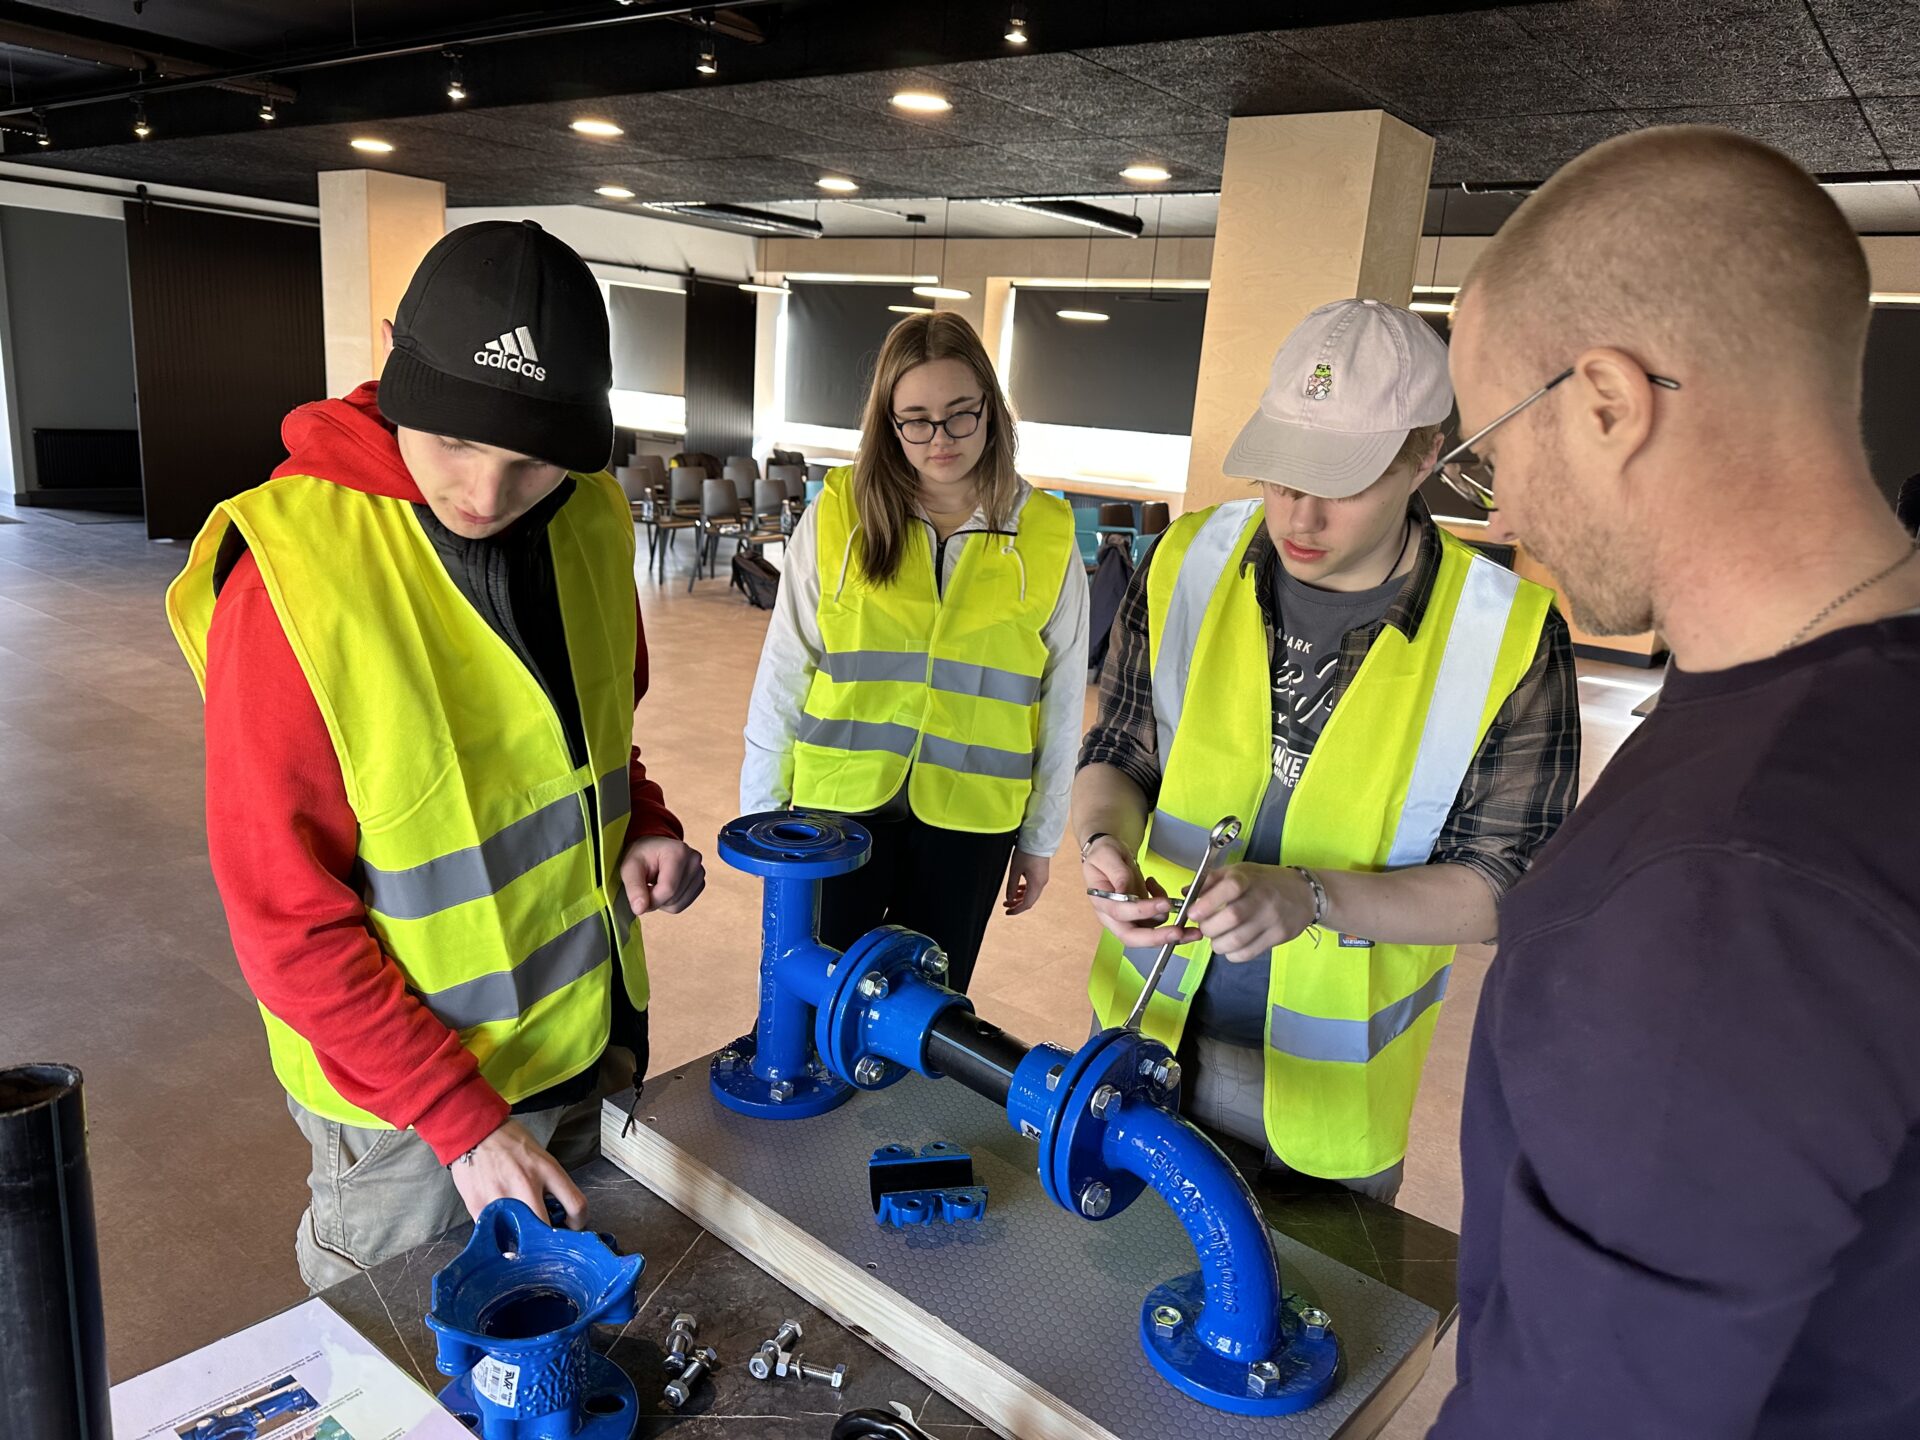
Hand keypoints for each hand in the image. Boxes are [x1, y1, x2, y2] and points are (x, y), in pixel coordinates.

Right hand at [448, 1119, 587, 1226]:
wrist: (473, 1131)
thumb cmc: (507, 1141)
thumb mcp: (539, 1155)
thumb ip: (549, 1181)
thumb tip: (557, 1209)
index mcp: (546, 1169)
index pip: (575, 1204)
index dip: (578, 1221)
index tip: (571, 1224)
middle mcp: (526, 1184)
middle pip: (547, 1228)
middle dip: (549, 1236)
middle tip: (546, 1235)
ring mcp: (502, 1197)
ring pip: (520, 1236)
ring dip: (523, 1238)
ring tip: (520, 1230)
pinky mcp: (479, 1206)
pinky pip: (495, 1232)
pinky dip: (499, 1232)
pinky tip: (500, 1222)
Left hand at [620, 834, 705, 916]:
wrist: (652, 848)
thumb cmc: (640, 855)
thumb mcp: (630, 868)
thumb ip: (634, 888)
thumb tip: (640, 909)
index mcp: (678, 852)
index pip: (668, 889)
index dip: (651, 899)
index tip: (639, 896)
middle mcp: (693, 861)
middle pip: (673, 898)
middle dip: (655, 898)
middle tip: (646, 885)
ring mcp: (699, 872)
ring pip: (678, 905)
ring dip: (662, 901)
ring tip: (655, 885)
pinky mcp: (700, 882)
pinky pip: (683, 904)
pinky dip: (670, 902)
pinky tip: (664, 888)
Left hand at [1003, 850, 1050, 915]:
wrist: (1038, 839)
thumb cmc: (1026, 852)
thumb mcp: (1015, 870)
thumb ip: (1011, 886)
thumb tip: (1009, 899)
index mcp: (1036, 884)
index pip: (1026, 904)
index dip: (1016, 910)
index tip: (1007, 913)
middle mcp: (1042, 883)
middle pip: (1030, 900)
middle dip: (1017, 904)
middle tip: (1005, 905)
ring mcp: (1043, 878)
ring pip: (1032, 893)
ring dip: (1020, 897)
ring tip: (1009, 897)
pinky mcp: (1042, 873)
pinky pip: (1034, 886)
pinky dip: (1025, 890)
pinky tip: (1018, 888)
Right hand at [1080, 836, 1193, 949]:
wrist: (1108, 855)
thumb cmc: (1104, 854)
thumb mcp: (1106, 855)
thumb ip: (1117, 872)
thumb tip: (1124, 889)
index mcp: (1101, 902)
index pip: (1120, 912)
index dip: (1142, 911)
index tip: (1163, 904)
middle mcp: (1112, 917)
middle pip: (1131, 937)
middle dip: (1157, 938)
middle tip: (1180, 932)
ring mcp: (1127, 918)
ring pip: (1148, 934)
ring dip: (1169, 930)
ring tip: (1184, 911)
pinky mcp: (1140, 916)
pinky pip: (1156, 923)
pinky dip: (1167, 913)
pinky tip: (1166, 896)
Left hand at [1183, 863, 1315, 961]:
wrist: (1304, 893)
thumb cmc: (1264, 881)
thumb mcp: (1240, 872)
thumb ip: (1212, 881)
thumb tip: (1186, 894)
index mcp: (1249, 878)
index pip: (1229, 888)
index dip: (1207, 903)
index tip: (1194, 913)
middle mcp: (1263, 898)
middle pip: (1231, 918)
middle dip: (1209, 928)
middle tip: (1205, 928)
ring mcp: (1273, 919)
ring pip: (1238, 940)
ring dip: (1218, 944)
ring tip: (1216, 939)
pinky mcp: (1279, 937)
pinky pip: (1249, 953)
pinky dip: (1233, 954)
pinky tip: (1231, 947)